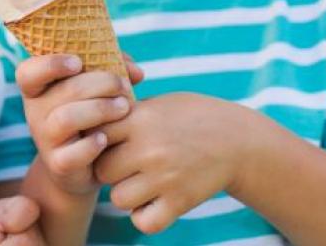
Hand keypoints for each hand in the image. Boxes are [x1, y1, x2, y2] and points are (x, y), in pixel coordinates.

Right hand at [15, 54, 137, 194]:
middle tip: (123, 86)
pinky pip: (73, 154)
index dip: (50, 64)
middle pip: (64, 91)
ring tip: (124, 107)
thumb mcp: (97, 88)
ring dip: (100, 109)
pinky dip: (92, 145)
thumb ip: (115, 69)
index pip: (28, 72)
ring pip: (67, 119)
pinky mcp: (59, 164)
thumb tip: (136, 72)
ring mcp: (45, 139)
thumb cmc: (91, 115)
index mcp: (39, 89)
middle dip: (101, 83)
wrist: (83, 166)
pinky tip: (106, 139)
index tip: (78, 63)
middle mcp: (36, 112)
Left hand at [94, 93, 260, 233]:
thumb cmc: (192, 117)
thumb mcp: (159, 104)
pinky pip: (143, 222)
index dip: (99, 141)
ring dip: (127, 194)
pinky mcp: (180, 202)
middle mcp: (149, 148)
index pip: (95, 135)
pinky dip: (145, 217)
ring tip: (142, 183)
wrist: (238, 140)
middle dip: (111, 170)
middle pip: (102, 170)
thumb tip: (87, 119)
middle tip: (127, 166)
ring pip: (119, 198)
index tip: (110, 142)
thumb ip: (125, 114)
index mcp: (140, 119)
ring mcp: (165, 178)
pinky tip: (154, 203)